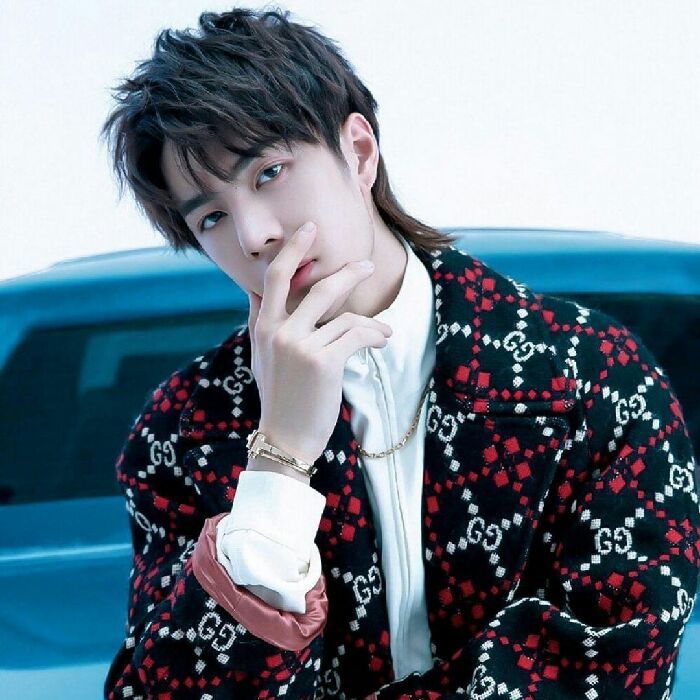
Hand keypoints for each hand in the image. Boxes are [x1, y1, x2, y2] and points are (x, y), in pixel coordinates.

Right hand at [246, 221, 392, 466]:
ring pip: (344, 313)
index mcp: (262, 327)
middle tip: (366, 264)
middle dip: (345, 272)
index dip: (292, 250)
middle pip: (314, 286)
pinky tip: (382, 341)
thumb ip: (260, 321)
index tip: (308, 229)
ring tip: (384, 329)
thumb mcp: (261, 356)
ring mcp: (299, 345)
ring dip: (371, 319)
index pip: (274, 278)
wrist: (284, 439)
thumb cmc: (279, 398)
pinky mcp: (323, 362)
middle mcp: (277, 331)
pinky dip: (374, 336)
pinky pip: (356, 335)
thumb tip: (254, 290)